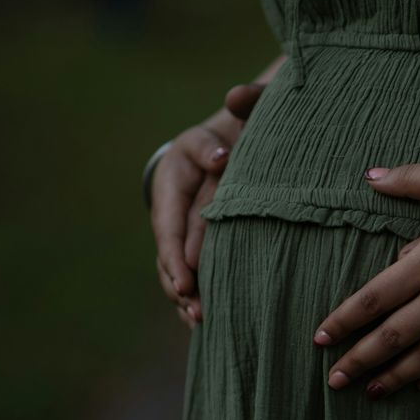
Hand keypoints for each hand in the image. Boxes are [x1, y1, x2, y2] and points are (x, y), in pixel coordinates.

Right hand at [149, 83, 264, 325]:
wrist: (242, 134)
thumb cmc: (247, 120)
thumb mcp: (246, 108)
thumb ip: (247, 102)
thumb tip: (235, 97)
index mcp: (179, 170)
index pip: (173, 216)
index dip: (177, 248)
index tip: (186, 275)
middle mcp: (175, 199)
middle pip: (171, 245)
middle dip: (180, 278)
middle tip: (194, 305)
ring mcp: (183, 220)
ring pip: (176, 262)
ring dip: (185, 292)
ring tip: (199, 319)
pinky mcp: (197, 238)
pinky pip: (190, 268)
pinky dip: (195, 293)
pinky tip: (205, 323)